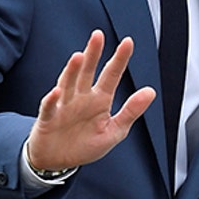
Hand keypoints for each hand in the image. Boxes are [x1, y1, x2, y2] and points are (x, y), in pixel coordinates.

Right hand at [26, 31, 155, 171]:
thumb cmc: (85, 145)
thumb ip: (131, 111)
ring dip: (72, 71)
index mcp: (100, 100)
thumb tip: (151, 91)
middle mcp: (81, 98)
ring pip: (68, 84)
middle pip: (87, 72)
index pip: (111, 75)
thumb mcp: (114, 131)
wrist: (57, 162)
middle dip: (93, 54)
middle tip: (98, 36)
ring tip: (79, 57)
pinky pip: (50, 108)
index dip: (119, 59)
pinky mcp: (48, 119)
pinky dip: (52, 100)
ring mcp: (64, 106)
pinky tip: (57, 92)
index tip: (128, 42)